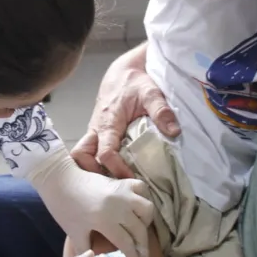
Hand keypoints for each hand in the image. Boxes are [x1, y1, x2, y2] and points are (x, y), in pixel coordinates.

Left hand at [28, 147, 154, 256]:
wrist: (60, 180)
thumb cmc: (64, 207)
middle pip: (140, 231)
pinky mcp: (122, 181)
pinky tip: (138, 208)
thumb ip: (85, 250)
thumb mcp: (74, 232)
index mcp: (105, 221)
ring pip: (147, 209)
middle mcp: (119, 207)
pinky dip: (143, 199)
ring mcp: (123, 192)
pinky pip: (142, 189)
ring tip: (140, 232)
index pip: (127, 244)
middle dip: (144, 249)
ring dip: (146, 223)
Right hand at [71, 46, 179, 179]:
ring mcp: (94, 132)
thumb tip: (174, 131)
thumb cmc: (136, 82)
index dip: (116, 169)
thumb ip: (161, 111)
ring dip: (93, 169)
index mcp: (108, 122)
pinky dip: (97, 163)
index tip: (132, 179)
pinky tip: (114, 172)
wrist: (123, 71)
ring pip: (82, 155)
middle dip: (93, 173)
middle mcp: (96, 129)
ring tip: (113, 181)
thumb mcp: (151, 92)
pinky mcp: (97, 134)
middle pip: (82, 156)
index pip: (105, 152)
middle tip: (115, 185)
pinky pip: (90, 152)